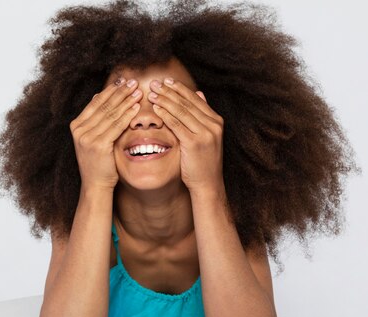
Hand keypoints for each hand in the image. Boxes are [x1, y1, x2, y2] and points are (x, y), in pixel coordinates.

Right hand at [69, 77, 142, 190]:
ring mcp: (88, 138)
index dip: (110, 91)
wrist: (95, 184)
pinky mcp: (98, 145)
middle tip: (133, 82)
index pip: (96, 103)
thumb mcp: (92, 137)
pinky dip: (127, 115)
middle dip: (120, 92)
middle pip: (104, 106)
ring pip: (111, 114)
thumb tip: (98, 95)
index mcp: (76, 126)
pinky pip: (116, 126)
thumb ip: (95, 119)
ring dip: (126, 101)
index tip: (123, 81)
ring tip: (137, 91)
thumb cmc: (98, 162)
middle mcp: (79, 130)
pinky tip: (136, 107)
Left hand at [148, 77, 224, 194]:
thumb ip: (202, 115)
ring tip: (152, 92)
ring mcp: (205, 133)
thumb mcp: (206, 135)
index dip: (180, 89)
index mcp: (216, 120)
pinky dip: (165, 115)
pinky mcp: (195, 143)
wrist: (207, 184)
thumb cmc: (203, 161)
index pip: (195, 99)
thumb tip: (200, 93)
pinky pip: (177, 125)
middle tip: (155, 82)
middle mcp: (213, 124)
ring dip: (165, 100)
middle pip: (187, 103)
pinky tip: (156, 108)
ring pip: (182, 111)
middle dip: (170, 91)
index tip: (166, 81)